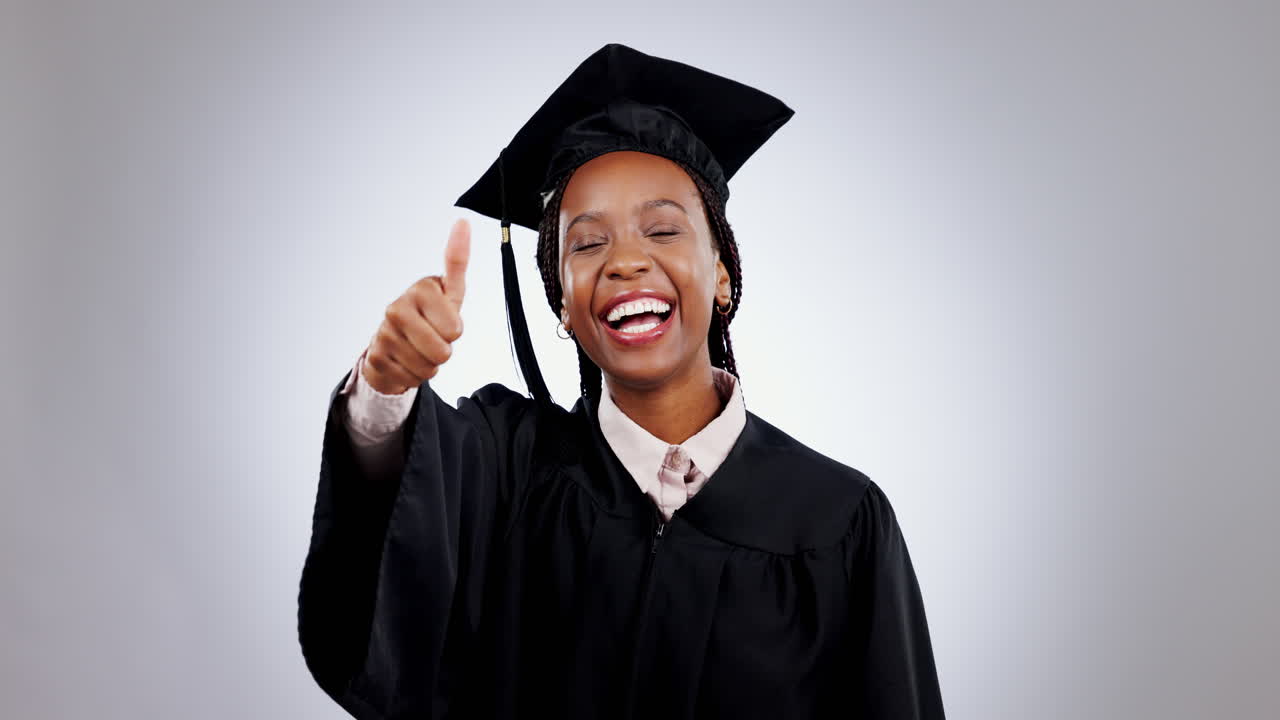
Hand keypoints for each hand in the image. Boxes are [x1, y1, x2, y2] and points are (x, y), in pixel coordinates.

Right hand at [362, 219, 469, 394]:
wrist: (396, 340)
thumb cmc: (431, 313)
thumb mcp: (450, 291)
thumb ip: (457, 261)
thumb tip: (462, 221)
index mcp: (420, 290)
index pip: (455, 329)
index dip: (454, 331)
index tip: (444, 319)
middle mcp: (397, 308)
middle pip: (443, 351)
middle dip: (443, 351)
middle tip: (433, 338)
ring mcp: (383, 333)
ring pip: (427, 368)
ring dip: (429, 365)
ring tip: (419, 349)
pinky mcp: (374, 358)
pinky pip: (410, 379)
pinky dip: (412, 376)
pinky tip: (404, 360)